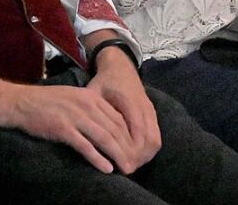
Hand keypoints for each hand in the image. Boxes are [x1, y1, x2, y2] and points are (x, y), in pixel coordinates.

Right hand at [0, 77, 140, 173]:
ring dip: (117, 155)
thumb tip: (107, 124)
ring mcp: (75, 117)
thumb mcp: (74, 97)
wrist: (21, 103)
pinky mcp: (63, 129)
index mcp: (91, 97)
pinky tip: (106, 168)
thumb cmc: (46, 102)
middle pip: (115, 128)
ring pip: (104, 138)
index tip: (135, 148)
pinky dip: (98, 158)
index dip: (129, 135)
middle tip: (134, 163)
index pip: (118, 117)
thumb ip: (90, 107)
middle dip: (127, 147)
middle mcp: (87, 105)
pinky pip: (85, 146)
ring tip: (125, 168)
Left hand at [86, 41, 160, 173]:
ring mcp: (149, 110)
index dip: (129, 152)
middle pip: (148, 141)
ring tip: (128, 166)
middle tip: (122, 170)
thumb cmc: (103, 82)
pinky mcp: (152, 113)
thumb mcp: (93, 93)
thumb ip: (90, 112)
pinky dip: (148, 150)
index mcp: (128, 101)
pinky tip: (136, 157)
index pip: (135, 132)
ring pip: (154, 141)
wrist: (120, 66)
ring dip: (143, 156)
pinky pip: (156, 136)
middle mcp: (143, 107)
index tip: (119, 167)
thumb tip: (82, 134)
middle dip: (136, 158)